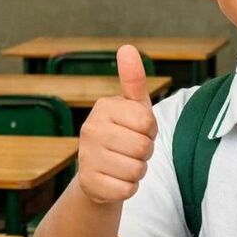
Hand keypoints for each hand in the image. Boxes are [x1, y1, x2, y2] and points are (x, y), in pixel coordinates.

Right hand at [76, 45, 158, 203]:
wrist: (99, 173)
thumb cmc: (123, 134)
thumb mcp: (132, 107)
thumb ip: (133, 79)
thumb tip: (127, 47)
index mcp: (103, 107)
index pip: (148, 123)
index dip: (150, 131)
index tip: (137, 131)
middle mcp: (90, 129)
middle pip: (143, 148)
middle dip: (145, 153)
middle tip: (130, 150)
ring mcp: (86, 157)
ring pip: (137, 170)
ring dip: (137, 171)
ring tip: (123, 164)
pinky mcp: (88, 183)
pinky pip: (127, 189)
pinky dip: (128, 188)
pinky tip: (116, 179)